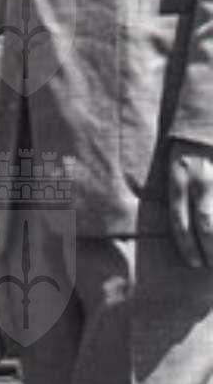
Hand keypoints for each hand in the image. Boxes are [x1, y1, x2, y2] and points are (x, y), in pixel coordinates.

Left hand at [169, 136, 212, 267]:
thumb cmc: (188, 148)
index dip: (187, 245)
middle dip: (209, 248)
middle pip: (205, 223)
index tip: (194, 263)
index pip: (180, 220)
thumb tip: (184, 227)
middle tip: (211, 266)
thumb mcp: (175, 166)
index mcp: (179, 178)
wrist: (205, 117)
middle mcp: (199, 180)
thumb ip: (179, 193)